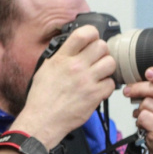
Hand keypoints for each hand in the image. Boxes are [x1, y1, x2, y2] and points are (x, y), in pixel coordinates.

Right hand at [16, 26, 116, 146]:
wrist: (43, 119)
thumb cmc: (42, 98)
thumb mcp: (45, 70)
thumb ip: (60, 57)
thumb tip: (72, 48)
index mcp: (61, 58)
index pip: (83, 34)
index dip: (92, 34)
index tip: (92, 39)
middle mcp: (75, 66)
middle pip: (102, 46)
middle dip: (101, 52)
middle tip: (96, 59)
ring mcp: (86, 81)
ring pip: (110, 63)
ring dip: (106, 68)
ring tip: (99, 74)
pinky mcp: (95, 95)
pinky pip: (111, 83)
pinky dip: (106, 86)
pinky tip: (97, 88)